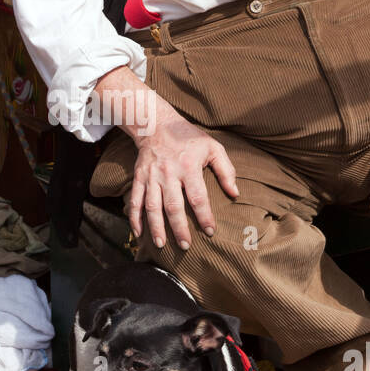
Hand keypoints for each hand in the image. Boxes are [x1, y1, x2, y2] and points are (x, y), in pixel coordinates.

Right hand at [128, 110, 238, 249]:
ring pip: (152, 206)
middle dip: (179, 228)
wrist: (156, 124)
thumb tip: (235, 193)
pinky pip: (134, 201)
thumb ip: (226, 170)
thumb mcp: (213, 147)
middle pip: (173, 206)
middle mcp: (168, 174)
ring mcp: (151, 177)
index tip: (210, 231)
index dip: (204, 216)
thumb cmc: (189, 138)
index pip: (198, 197)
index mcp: (188, 167)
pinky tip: (138, 234)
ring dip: (156, 227)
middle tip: (185, 246)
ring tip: (161, 245)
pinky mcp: (138, 178)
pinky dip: (134, 219)